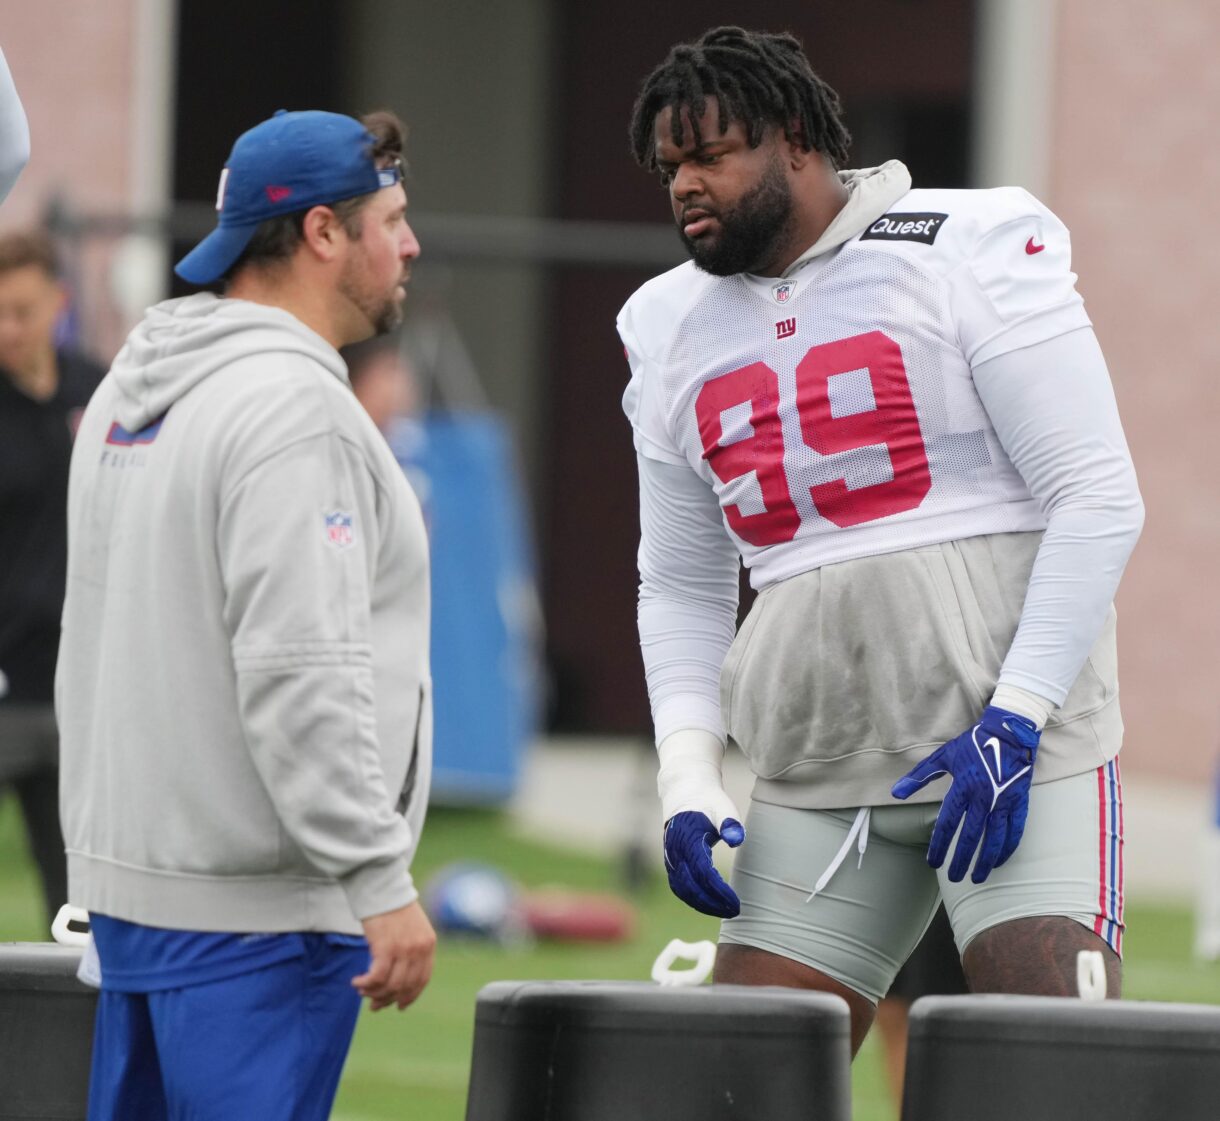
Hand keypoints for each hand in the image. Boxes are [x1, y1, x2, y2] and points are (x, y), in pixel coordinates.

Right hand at [354, 900, 435, 1010]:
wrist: (382, 886)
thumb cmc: (392, 907)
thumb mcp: (411, 928)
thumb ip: (410, 949)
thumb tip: (398, 977)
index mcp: (428, 944)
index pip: (422, 979)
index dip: (410, 996)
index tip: (399, 1005)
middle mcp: (419, 949)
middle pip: (405, 986)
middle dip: (388, 999)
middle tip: (374, 1005)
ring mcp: (404, 949)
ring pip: (390, 985)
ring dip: (374, 993)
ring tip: (362, 991)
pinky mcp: (385, 947)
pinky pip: (376, 977)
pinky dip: (366, 984)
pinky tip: (357, 982)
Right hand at [656, 729, 744, 917]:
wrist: (684, 790)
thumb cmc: (709, 800)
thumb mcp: (722, 806)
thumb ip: (730, 822)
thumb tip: (737, 839)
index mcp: (687, 838)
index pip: (703, 874)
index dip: (719, 891)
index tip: (736, 902)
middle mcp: (675, 851)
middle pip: (691, 887)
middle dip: (712, 903)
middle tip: (735, 912)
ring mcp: (670, 857)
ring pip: (683, 890)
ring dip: (702, 904)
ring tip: (725, 911)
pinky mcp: (671, 862)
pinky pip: (679, 887)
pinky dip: (693, 899)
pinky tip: (710, 904)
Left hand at [891, 705, 1040, 883]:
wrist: (1009, 732)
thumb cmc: (972, 744)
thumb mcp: (943, 756)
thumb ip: (919, 776)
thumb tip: (895, 792)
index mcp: (962, 786)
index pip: (948, 823)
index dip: (939, 845)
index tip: (933, 863)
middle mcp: (983, 797)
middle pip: (970, 836)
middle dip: (961, 860)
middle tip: (954, 877)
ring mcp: (1003, 801)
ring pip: (994, 838)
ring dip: (985, 860)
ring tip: (977, 877)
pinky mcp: (1020, 802)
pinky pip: (1015, 831)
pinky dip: (1007, 848)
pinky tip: (999, 861)